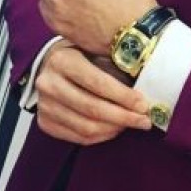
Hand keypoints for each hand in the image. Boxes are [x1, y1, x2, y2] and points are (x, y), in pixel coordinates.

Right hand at [35, 43, 150, 145]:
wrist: (50, 67)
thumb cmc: (82, 58)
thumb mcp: (96, 53)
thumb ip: (115, 69)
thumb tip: (146, 91)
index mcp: (63, 60)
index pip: (98, 83)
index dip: (124, 97)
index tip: (144, 105)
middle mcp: (48, 83)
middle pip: (92, 108)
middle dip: (124, 117)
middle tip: (144, 121)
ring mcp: (44, 105)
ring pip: (86, 127)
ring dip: (114, 129)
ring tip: (131, 124)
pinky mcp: (44, 122)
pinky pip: (78, 137)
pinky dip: (101, 136)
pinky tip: (114, 129)